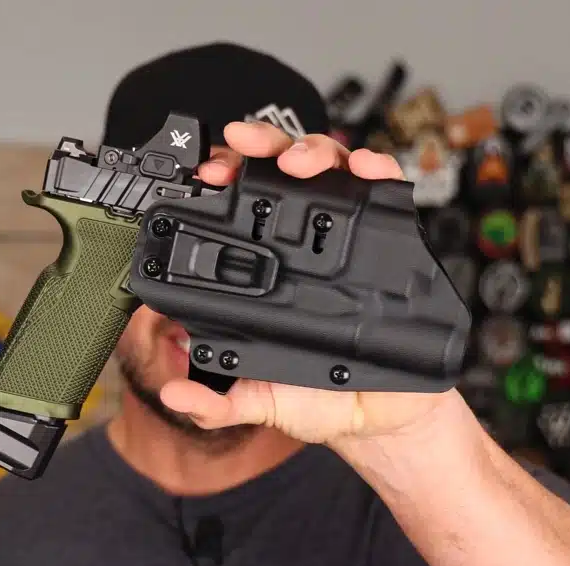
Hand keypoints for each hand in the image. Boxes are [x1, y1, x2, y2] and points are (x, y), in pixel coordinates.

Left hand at [157, 121, 462, 447]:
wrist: (384, 417)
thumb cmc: (324, 399)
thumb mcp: (263, 401)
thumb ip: (218, 402)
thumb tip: (175, 392)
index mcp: (272, 268)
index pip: (243, 208)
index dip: (224, 183)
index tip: (205, 177)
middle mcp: (309, 244)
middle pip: (284, 171)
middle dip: (260, 145)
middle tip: (241, 150)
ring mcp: (351, 237)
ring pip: (331, 168)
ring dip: (311, 151)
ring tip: (296, 162)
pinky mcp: (394, 240)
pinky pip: (388, 190)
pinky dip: (378, 169)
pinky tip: (364, 169)